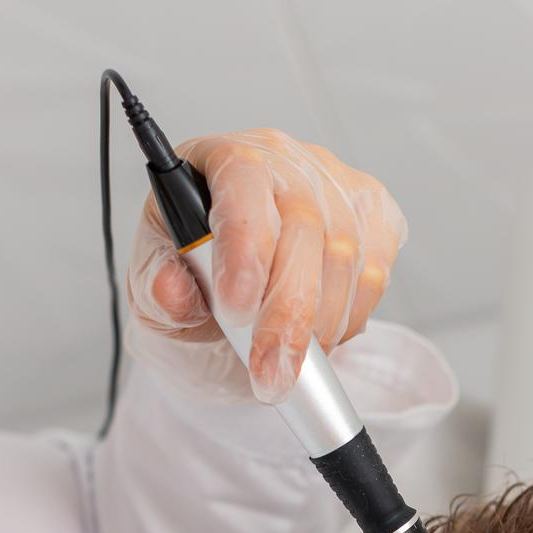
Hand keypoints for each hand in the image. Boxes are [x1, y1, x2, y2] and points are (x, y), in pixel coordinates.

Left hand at [123, 127, 407, 404]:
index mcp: (222, 159)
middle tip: (270, 373)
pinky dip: (347, 321)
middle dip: (287, 314)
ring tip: (286, 363)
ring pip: (345, 259)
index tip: (237, 311)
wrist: (239, 294)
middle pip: (304, 227)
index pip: (244, 181)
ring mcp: (338, 186)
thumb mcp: (155, 291)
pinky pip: (374, 276)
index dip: (245, 248)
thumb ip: (159, 290)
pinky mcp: (376, 217)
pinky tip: (318, 335)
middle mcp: (286, 161)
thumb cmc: (197, 280)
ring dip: (319, 327)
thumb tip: (172, 293)